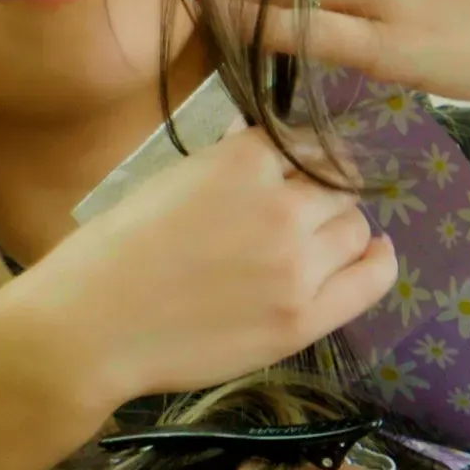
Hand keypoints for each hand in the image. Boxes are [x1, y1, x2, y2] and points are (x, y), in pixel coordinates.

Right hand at [27, 121, 396, 419]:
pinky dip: (378, 262)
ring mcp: (296, 266)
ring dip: (340, 230)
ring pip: (355, 229)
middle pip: (339, 186)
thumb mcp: (171, 179)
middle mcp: (281, 207)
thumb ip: (229, 166)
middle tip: (301, 214)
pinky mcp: (301, 318)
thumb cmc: (112, 251)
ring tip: (316, 244)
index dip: (305, 158)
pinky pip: (369, 280)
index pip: (306, 143)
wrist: (91, 326)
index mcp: (243, 162)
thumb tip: (268, 153)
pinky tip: (373, 255)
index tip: (299, 172)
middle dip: (323, 195)